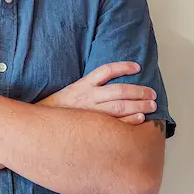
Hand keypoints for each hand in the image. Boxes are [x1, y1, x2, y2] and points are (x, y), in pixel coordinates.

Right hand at [40, 62, 156, 124]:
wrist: (41, 127)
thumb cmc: (59, 110)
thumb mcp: (71, 91)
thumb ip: (89, 87)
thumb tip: (111, 84)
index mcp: (83, 85)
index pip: (106, 71)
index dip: (123, 67)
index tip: (137, 67)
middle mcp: (88, 97)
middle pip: (119, 91)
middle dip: (139, 92)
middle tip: (152, 94)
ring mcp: (91, 112)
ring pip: (119, 106)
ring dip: (139, 106)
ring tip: (152, 106)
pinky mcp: (91, 126)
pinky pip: (114, 123)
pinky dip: (129, 121)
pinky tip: (140, 119)